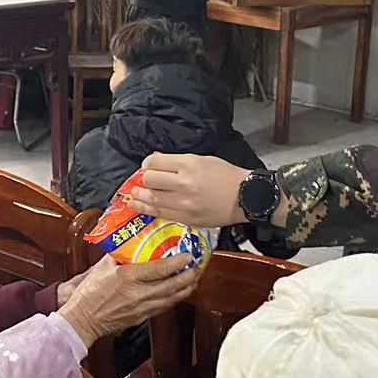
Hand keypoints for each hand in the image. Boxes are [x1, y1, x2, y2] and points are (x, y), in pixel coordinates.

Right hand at [58, 255, 200, 346]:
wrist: (83, 319)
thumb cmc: (89, 293)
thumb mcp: (102, 267)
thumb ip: (118, 255)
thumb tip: (129, 242)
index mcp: (128, 277)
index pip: (161, 269)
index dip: (178, 262)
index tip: (188, 255)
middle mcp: (139, 293)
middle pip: (173, 285)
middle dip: (189, 276)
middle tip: (197, 266)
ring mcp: (142, 308)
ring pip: (172, 299)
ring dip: (186, 288)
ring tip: (193, 279)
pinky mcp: (142, 317)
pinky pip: (164, 307)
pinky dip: (174, 299)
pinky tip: (179, 293)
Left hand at [134, 153, 250, 227]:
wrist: (244, 197)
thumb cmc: (226, 176)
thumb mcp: (203, 159)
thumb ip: (179, 162)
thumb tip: (157, 162)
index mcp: (189, 164)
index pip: (155, 162)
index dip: (147, 164)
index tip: (148, 166)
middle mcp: (184, 183)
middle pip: (150, 180)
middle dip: (145, 179)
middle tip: (146, 180)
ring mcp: (184, 203)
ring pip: (152, 198)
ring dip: (140, 196)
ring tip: (133, 195)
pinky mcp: (186, 218)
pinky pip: (160, 213)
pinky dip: (147, 209)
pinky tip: (138, 206)